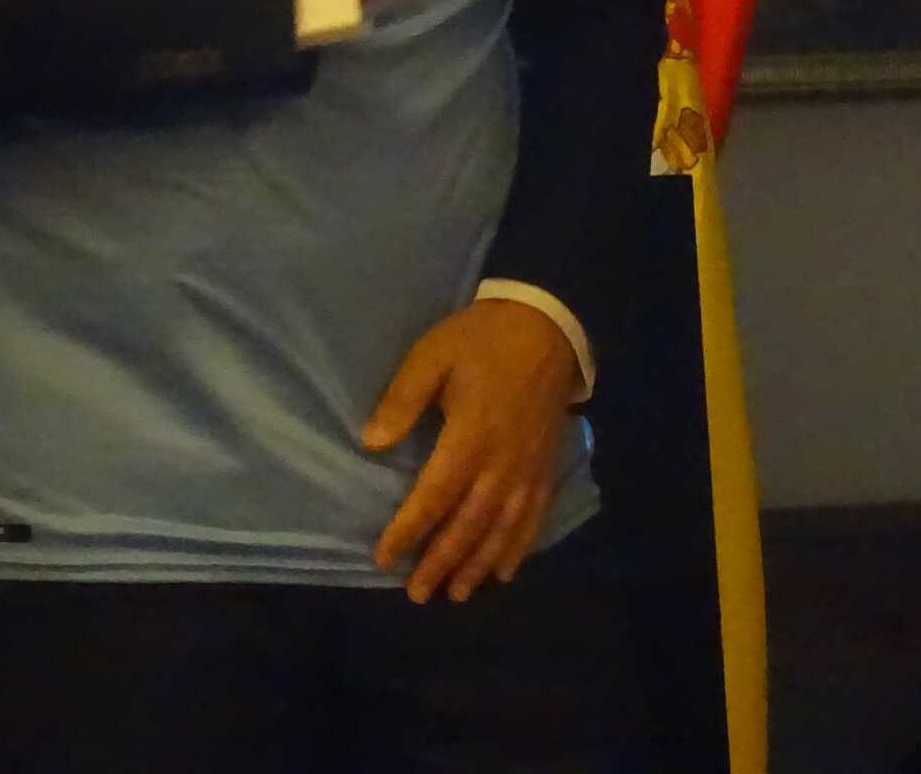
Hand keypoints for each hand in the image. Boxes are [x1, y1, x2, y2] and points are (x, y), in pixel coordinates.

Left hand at [362, 299, 581, 603]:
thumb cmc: (483, 339)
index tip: (385, 557)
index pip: (434, 495)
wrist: (548, 326)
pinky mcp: (546, 466)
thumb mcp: (434, 355)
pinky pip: (534, 516)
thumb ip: (403, 399)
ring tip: (457, 594)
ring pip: (502, 527)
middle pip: (469, 523)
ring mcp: (528, 468)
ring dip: (478, 564)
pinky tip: (505, 571)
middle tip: (417, 594)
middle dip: (442, 561)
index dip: (409, 529)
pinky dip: (519, 547)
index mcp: (470, 436)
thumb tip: (372, 443)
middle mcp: (501, 462)